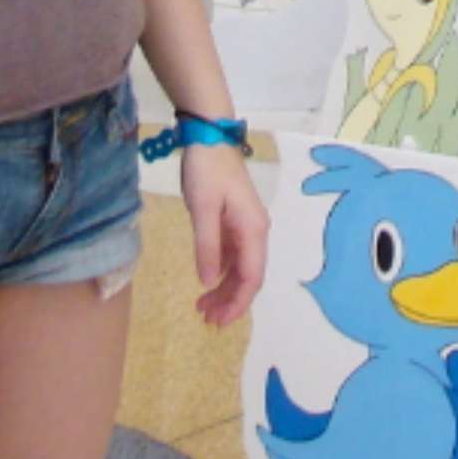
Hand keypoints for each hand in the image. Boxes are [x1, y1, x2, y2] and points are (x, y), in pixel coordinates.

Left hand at [181, 142, 268, 326]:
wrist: (209, 137)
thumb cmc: (207, 170)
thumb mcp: (203, 208)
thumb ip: (207, 246)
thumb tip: (208, 282)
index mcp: (253, 230)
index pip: (251, 277)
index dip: (238, 302)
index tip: (220, 321)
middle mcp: (255, 231)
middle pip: (247, 276)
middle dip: (229, 300)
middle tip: (206, 319)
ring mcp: (245, 225)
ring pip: (239, 267)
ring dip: (223, 288)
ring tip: (202, 307)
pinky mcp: (233, 219)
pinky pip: (231, 254)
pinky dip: (219, 271)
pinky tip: (207, 281)